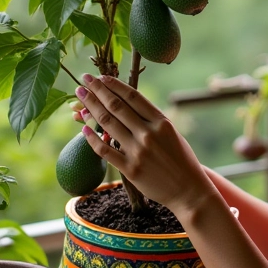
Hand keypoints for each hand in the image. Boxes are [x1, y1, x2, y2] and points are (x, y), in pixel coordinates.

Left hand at [74, 74, 213, 215]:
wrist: (188, 190)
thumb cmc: (181, 159)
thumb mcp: (171, 132)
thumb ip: (151, 120)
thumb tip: (126, 105)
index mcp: (161, 121)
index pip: (133, 96)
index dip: (114, 85)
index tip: (101, 77)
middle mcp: (149, 133)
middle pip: (116, 106)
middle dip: (97, 90)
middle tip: (84, 79)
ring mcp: (138, 151)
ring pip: (108, 123)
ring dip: (90, 107)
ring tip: (80, 97)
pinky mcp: (130, 169)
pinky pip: (105, 150)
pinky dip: (92, 138)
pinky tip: (83, 128)